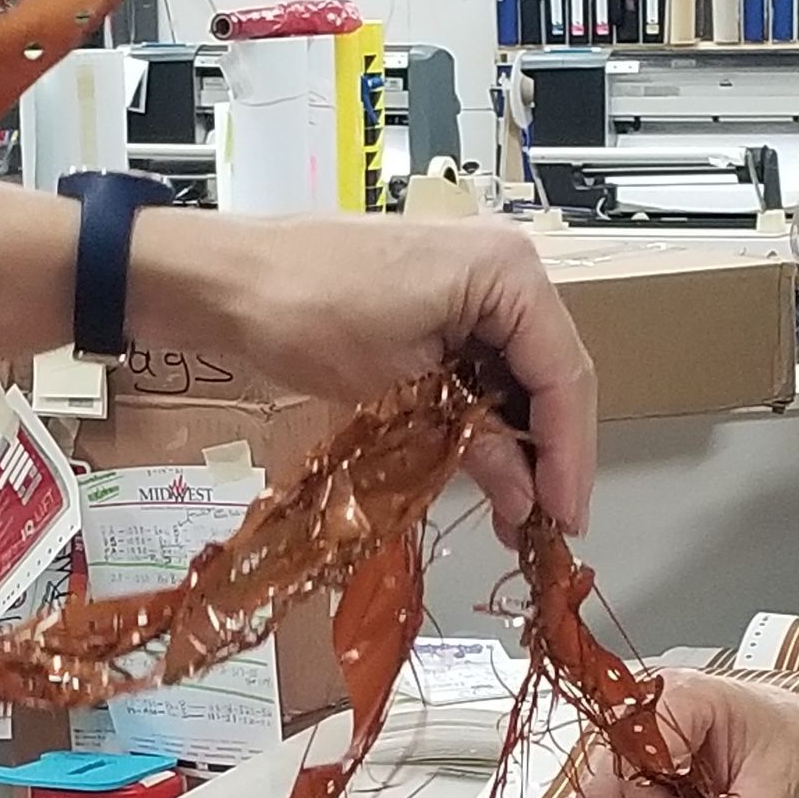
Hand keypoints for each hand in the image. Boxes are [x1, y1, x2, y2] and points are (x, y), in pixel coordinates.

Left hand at [130, 214, 596, 536]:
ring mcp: (475, 283)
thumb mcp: (397, 389)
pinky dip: (482, 417)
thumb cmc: (305, 310)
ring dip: (517, 442)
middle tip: (547, 528)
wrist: (228, 276)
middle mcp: (507, 270)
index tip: (567, 519)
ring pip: (518, 376)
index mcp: (509, 273)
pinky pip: (482, 366)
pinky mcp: (442, 304)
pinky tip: (480, 466)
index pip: (565, 375)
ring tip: (514, 510)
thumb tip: (523, 501)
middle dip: (550, 454)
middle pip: (551, 375)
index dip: (570, 456)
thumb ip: (472, 444)